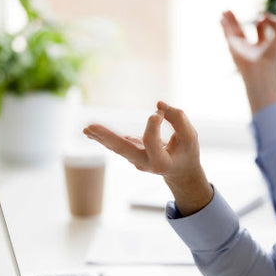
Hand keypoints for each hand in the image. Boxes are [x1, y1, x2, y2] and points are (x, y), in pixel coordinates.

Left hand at [83, 101, 212, 216]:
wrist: (180, 171)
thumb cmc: (186, 153)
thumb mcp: (190, 137)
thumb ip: (179, 119)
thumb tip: (159, 104)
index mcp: (161, 163)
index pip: (150, 141)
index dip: (153, 123)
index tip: (160, 112)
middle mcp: (144, 164)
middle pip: (123, 150)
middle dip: (107, 137)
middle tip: (89, 127)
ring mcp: (135, 161)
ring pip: (117, 147)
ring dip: (100, 137)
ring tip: (86, 129)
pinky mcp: (131, 154)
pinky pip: (116, 144)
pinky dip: (103, 137)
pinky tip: (90, 131)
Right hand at [221, 10, 275, 112]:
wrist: (260, 71)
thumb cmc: (271, 59)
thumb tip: (265, 15)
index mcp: (261, 47)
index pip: (260, 31)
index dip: (263, 22)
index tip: (265, 17)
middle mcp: (249, 48)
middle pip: (242, 32)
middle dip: (238, 22)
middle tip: (233, 12)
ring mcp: (240, 48)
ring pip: (233, 32)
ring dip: (229, 22)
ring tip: (225, 11)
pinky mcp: (233, 48)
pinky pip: (227, 34)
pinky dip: (224, 26)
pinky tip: (221, 18)